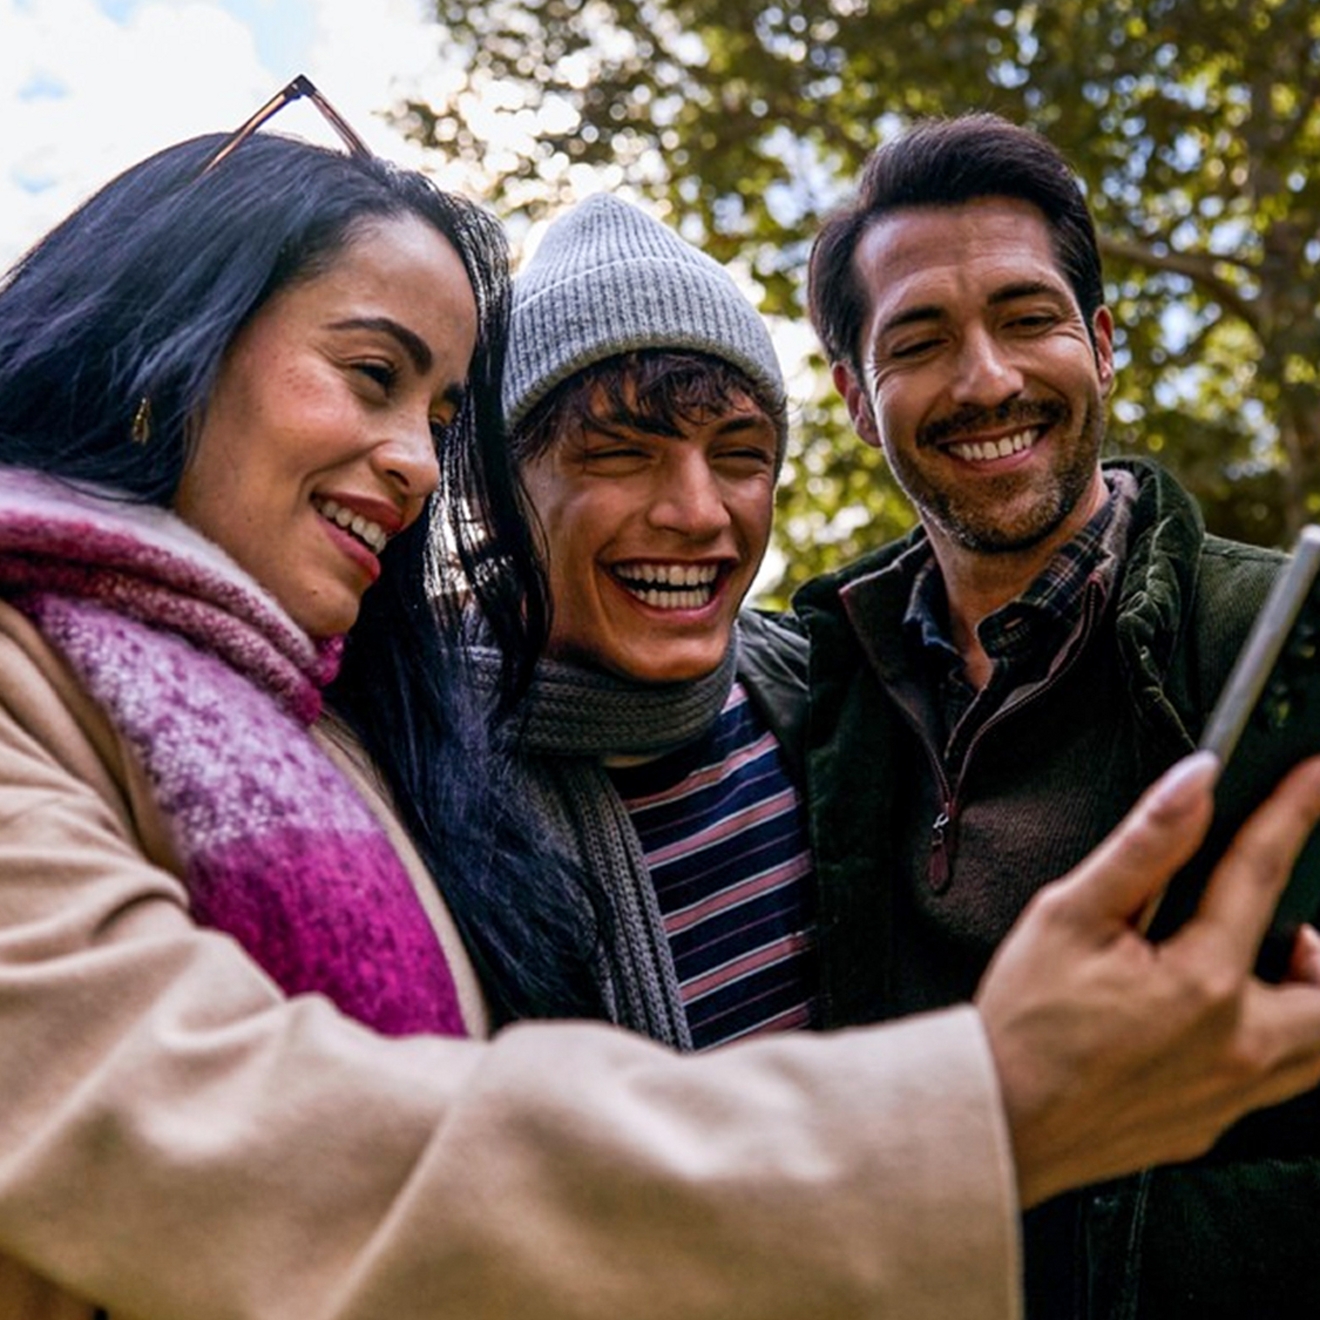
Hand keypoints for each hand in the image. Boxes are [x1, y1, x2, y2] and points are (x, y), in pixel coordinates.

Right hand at [977, 751, 1319, 1208]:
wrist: (997, 1120)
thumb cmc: (1023, 1024)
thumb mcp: (1068, 914)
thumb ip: (1145, 845)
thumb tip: (1194, 784)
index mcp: (1202, 983)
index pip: (1261, 875)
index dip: (1295, 813)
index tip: (1316, 776)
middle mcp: (1237, 1046)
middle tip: (1294, 916)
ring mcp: (1229, 1096)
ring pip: (1319, 1050)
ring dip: (1311, 998)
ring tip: (1279, 963)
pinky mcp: (1210, 1126)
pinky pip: (1275, 1084)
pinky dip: (1274, 1043)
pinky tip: (1222, 1022)